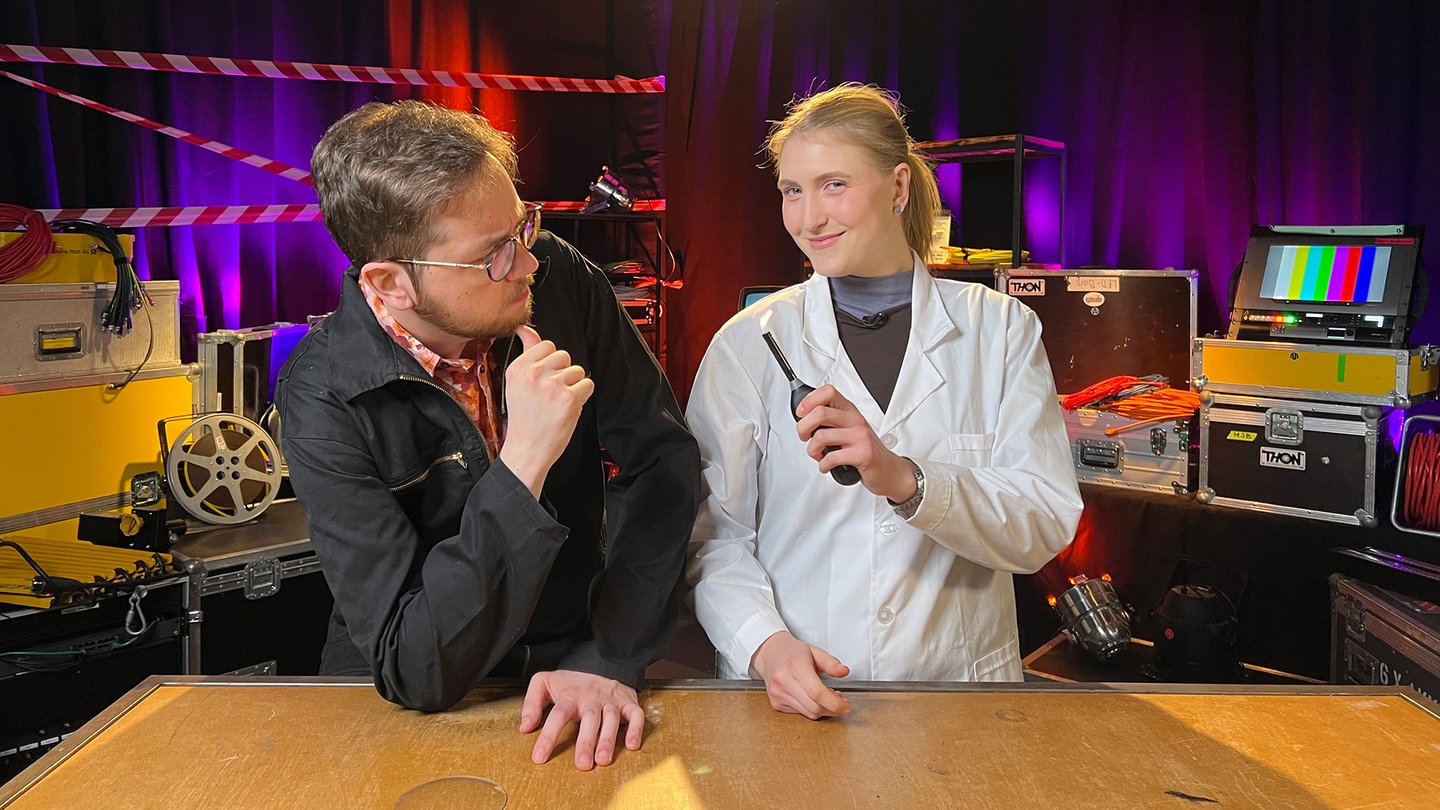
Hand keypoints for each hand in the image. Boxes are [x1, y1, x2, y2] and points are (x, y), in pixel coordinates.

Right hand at [499, 325, 594, 496]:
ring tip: (558, 403)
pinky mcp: (569, 397)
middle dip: (563, 373)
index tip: (544, 379)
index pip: (546, 345)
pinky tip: (568, 408)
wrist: (527, 449)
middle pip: (564, 356)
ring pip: (577, 371)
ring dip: (573, 386)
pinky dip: (582, 396)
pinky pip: (588, 384)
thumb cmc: (524, 419)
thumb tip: (524, 328)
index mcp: (518, 367)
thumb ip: (526, 352)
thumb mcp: (517, 383)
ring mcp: (552, 385)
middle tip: (551, 395)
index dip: (550, 364)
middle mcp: (534, 373)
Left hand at [520, 670, 645, 769]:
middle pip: (590, 719)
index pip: (558, 715)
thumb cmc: (572, 682)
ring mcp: (612, 701)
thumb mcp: (545, 682)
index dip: (548, 736)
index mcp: (570, 696)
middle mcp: (592, 699)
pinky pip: (636, 715)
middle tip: (583, 765)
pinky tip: (632, 746)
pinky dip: (636, 729)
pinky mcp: (629, 703)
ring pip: (612, 718)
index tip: (539, 758)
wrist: (602, 662)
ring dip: (608, 739)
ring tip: (603, 760)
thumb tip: (525, 727)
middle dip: (586, 742)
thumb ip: (532, 702)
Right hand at [750, 630, 851, 718]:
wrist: (770, 653)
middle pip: (814, 707)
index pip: (816, 692)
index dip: (834, 703)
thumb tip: (844, 671)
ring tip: (828, 697)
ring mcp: (778, 694)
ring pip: (808, 713)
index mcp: (795, 665)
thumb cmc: (793, 652)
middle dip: (833, 709)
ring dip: (823, 709)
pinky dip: (811, 709)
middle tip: (842, 702)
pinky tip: (814, 699)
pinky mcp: (776, 703)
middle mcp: (783, 681)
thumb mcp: (815, 651)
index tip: (846, 705)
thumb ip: (831, 662)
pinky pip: (800, 713)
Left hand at [794, 385, 918, 501]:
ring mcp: (860, 436)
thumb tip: (804, 419)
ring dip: (812, 450)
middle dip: (803, 427)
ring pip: (821, 436)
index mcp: (850, 411)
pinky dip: (823, 465)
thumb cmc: (865, 450)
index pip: (828, 392)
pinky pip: (831, 457)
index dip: (809, 400)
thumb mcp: (849, 429)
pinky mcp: (862, 454)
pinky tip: (826, 466)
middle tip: (805, 437)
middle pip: (820, 412)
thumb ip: (831, 422)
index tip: (801, 413)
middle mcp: (855, 420)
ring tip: (818, 455)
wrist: (889, 469)